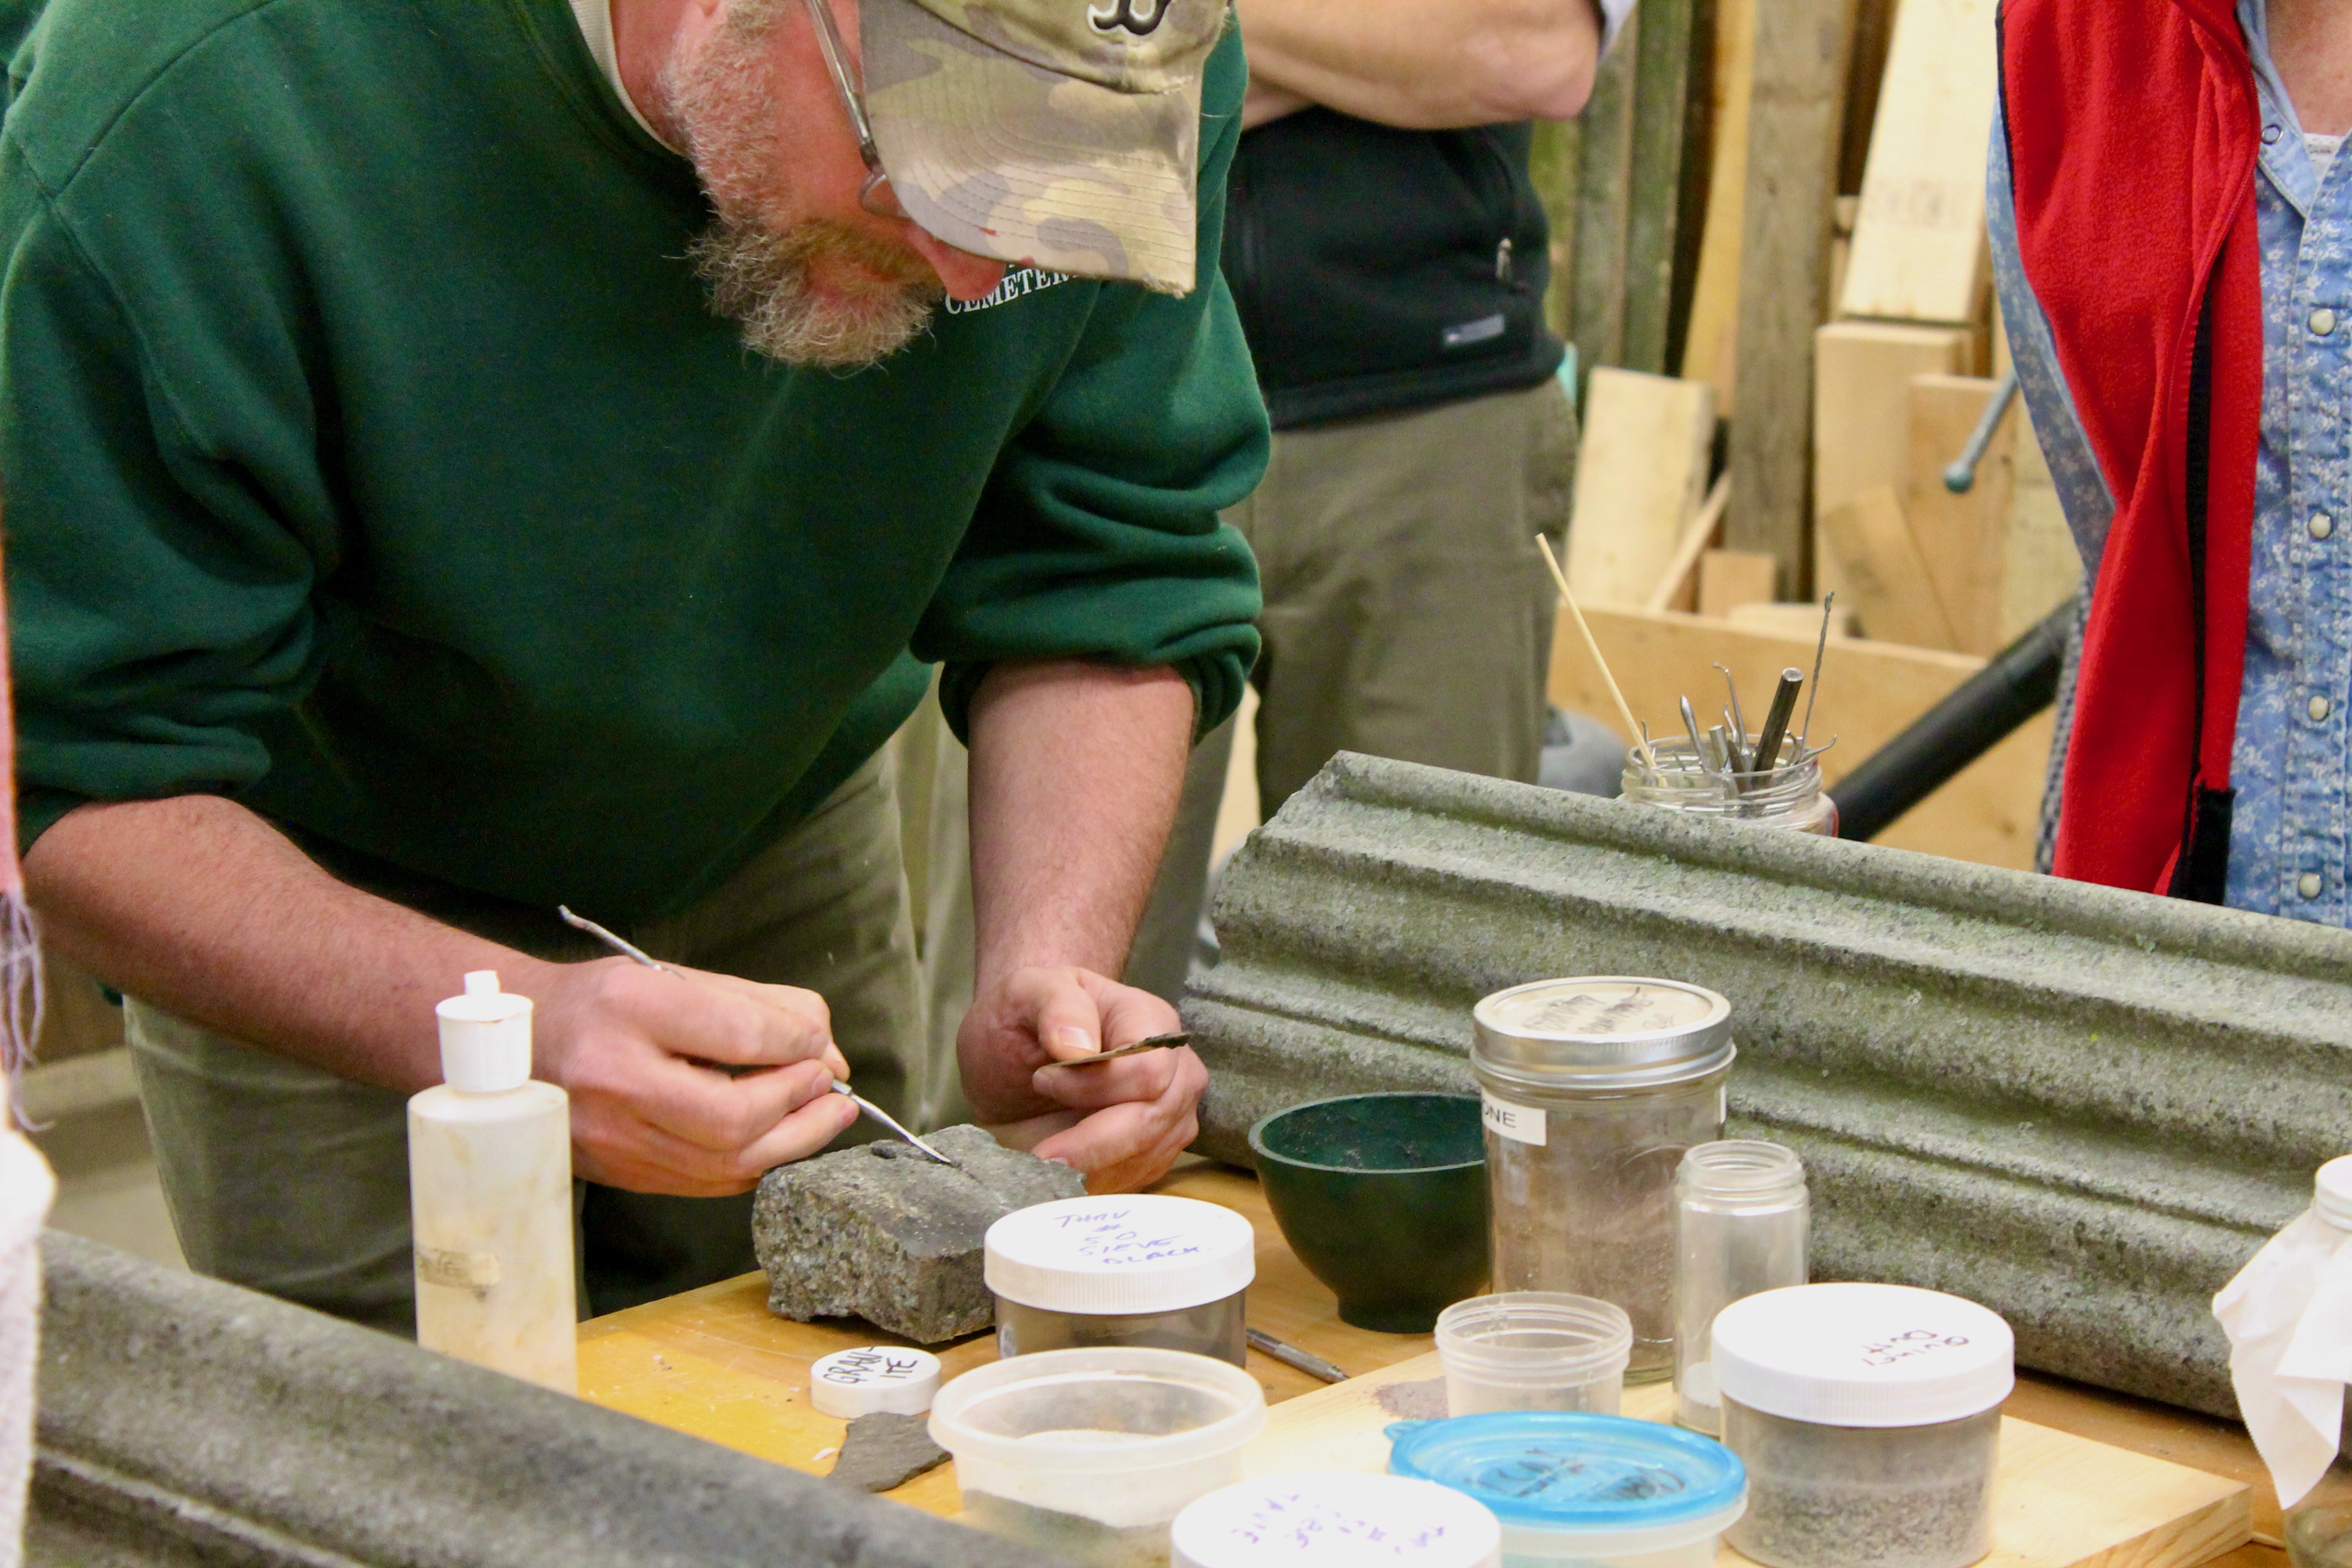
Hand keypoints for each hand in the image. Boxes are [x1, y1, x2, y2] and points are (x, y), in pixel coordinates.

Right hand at [522, 956, 859, 1195]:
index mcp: (628, 1010)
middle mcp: (614, 1079)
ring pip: (725, 1162)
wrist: (511, 1046)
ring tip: (826, 1116)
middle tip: (832, 1088)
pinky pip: (706, 1182)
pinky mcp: (618, 1173)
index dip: (796, 1043)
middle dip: (798, 1105)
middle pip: (733, 1117)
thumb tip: (825, 1049)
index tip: (819, 1044)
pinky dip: (755, 1162)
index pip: (738, 1034)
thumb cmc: (601, 1003)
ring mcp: (612, 1137)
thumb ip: (756, 1007)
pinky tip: (778, 1140)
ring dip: (792, 1142)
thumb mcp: (671, 977)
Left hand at [959, 965, 1207, 1192]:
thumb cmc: (1025, 1018)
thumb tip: (1078, 1047)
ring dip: (1092, 1166)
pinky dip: (1097, 1182)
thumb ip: (1056, 1007)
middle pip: (1153, 1121)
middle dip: (1092, 1143)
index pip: (1147, 1071)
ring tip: (1045, 1156)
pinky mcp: (1157, 1153)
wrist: (1018, 1056)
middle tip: (1040, 1153)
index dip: (1093, 1087)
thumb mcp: (1024, 993)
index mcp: (1151, 1021)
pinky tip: (1064, 1169)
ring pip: (1146, 1157)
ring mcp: (1173, 1115)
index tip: (1041, 1080)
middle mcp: (1177, 1069)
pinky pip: (1137, 1180)